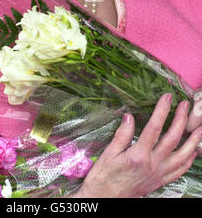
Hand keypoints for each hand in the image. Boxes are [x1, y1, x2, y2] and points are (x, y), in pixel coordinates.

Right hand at [71, 93, 201, 197]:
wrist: (106, 199)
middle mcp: (153, 164)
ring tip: (199, 128)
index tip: (167, 97)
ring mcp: (159, 174)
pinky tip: (192, 151)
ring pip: (182, 155)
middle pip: (173, 139)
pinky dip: (189, 159)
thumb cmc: (104, 177)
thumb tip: (129, 116)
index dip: (162, 110)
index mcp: (139, 155)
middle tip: (185, 105)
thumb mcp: (109, 153)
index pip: (154, 127)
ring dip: (193, 140)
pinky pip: (180, 170)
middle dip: (181, 119)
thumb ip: (122, 135)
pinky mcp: (160, 181)